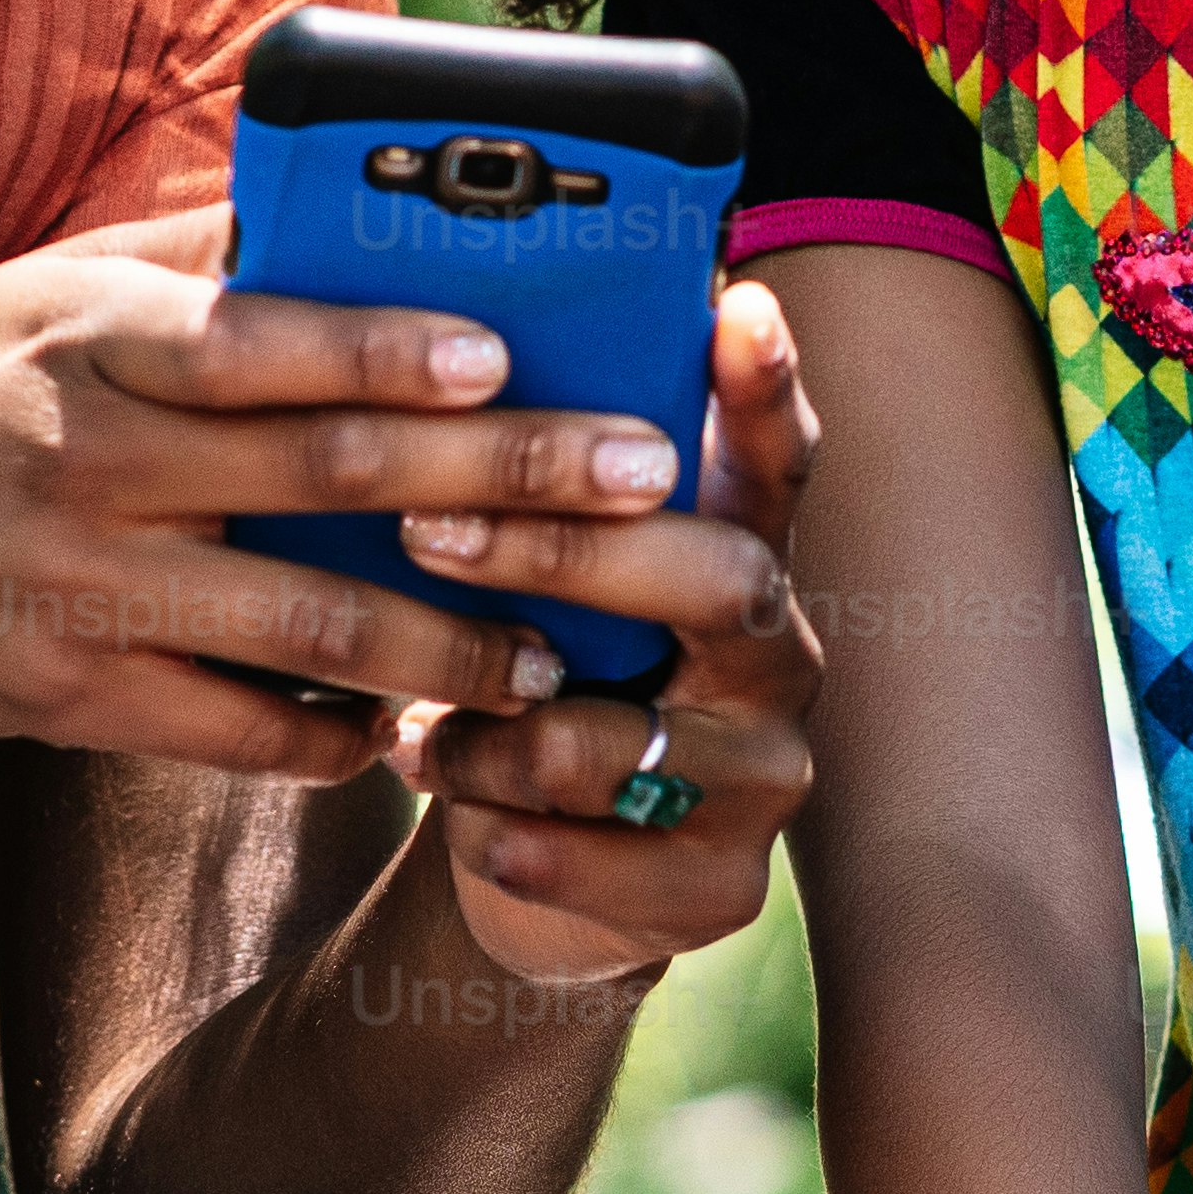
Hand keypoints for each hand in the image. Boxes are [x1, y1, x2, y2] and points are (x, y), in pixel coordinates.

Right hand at [0, 219, 653, 777]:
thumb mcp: (43, 293)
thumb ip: (193, 254)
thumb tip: (338, 187)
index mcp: (93, 340)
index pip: (258, 339)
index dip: (383, 346)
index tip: (504, 350)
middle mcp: (93, 463)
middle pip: (327, 476)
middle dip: (500, 484)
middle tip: (630, 486)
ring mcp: (86, 593)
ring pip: (307, 629)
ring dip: (451, 646)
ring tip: (557, 655)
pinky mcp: (76, 704)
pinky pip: (239, 732)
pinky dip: (338, 738)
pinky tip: (416, 729)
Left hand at [384, 275, 816, 982]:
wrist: (533, 871)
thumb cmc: (523, 685)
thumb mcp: (529, 589)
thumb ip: (522, 496)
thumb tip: (424, 357)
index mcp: (738, 559)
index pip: (775, 462)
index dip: (766, 390)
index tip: (741, 305)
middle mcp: (776, 656)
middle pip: (722, 580)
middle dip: (568, 551)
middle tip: (429, 530)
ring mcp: (764, 778)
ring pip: (625, 742)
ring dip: (493, 738)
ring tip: (416, 737)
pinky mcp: (720, 888)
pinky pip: (598, 863)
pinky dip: (501, 836)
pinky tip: (460, 816)